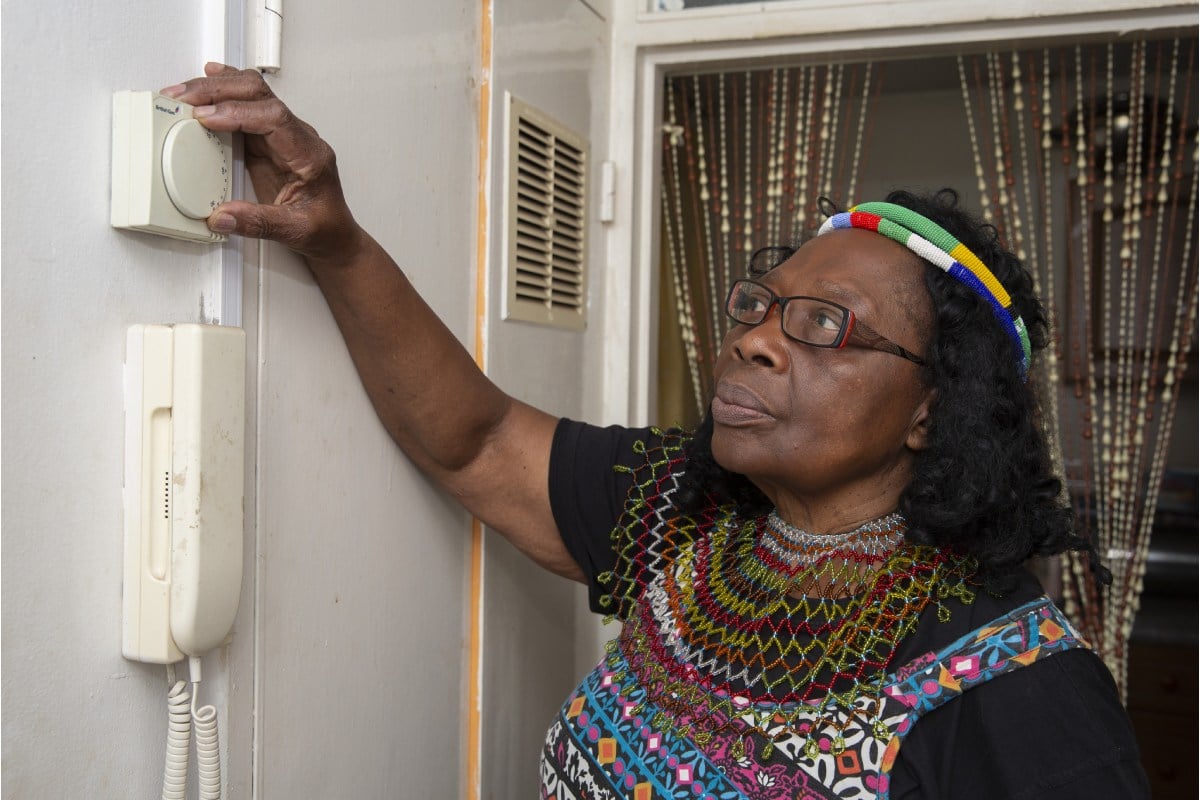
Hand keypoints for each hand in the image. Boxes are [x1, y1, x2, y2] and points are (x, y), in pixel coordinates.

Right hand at [162, 63, 363, 262]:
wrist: (334, 233)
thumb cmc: (325, 228)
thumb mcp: (295, 232)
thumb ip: (258, 223)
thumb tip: (221, 215)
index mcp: (310, 155)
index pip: (274, 118)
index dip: (238, 112)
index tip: (206, 117)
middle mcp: (298, 138)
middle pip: (260, 95)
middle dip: (219, 91)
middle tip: (184, 97)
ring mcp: (283, 136)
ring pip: (251, 94)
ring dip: (216, 89)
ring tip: (183, 92)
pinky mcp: (268, 141)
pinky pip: (246, 107)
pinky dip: (222, 95)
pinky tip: (206, 85)